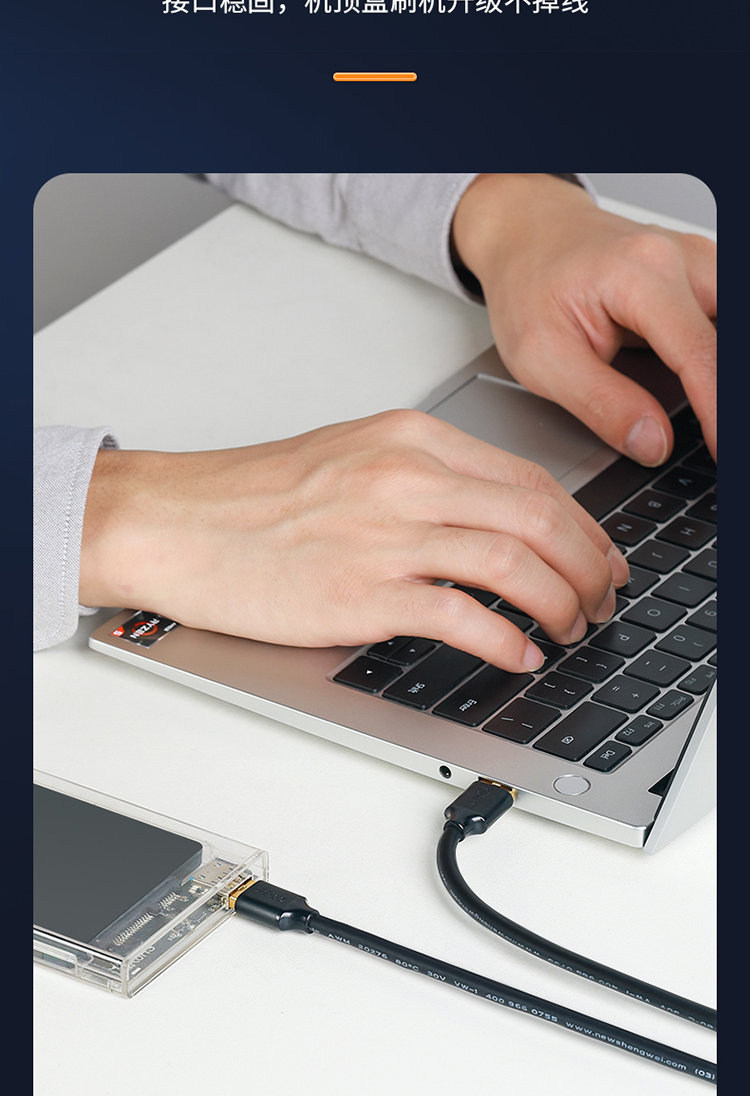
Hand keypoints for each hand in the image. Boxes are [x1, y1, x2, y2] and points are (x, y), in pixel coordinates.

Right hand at [80, 409, 628, 670]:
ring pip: (516, 566)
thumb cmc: (250, 498)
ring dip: (560, 605)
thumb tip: (494, 522)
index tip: (598, 558)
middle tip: (599, 602)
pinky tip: (518, 656)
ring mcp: (387, 535)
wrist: (176, 522)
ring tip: (568, 631)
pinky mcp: (364, 593)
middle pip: (541, 521)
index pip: (531, 481)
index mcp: (410, 439)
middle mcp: (407, 478)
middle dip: (589, 569)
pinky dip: (507, 642)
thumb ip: (425, 480)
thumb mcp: (352, 458)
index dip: (584, 528)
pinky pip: (464, 618)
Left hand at [451, 174, 715, 463]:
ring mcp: (698, 263)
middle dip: (727, 392)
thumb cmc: (529, 283)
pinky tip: (707, 390)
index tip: (721, 452)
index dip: (717, 414)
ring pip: (731, 327)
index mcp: (640, 273)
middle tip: (718, 440)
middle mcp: (681, 258)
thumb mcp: (542, 357)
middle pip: (730, 337)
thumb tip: (654, 443)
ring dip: (722, 375)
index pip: (701, 355)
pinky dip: (717, 360)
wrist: (527, 234)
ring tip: (710, 417)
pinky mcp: (704, 276)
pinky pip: (724, 323)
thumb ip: (602, 404)